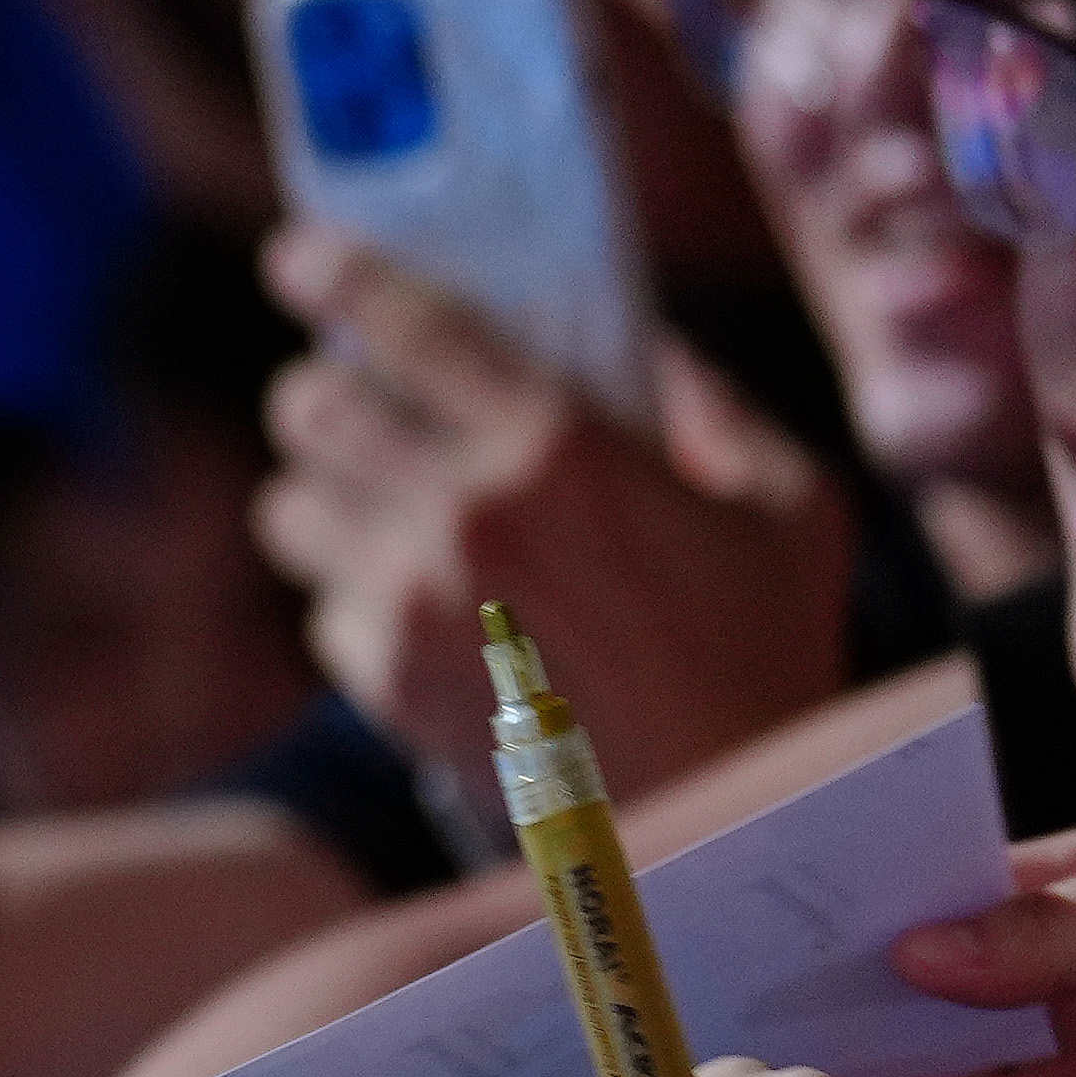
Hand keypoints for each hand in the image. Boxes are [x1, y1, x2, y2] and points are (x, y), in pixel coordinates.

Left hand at [252, 229, 856, 802]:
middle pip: (310, 407)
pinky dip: (353, 602)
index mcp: (558, 444)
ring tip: (379, 509)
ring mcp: (410, 602)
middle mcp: (463, 513)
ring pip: (289, 510)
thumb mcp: (786, 504)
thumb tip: (643, 345)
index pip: (402, 320)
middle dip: (324, 395)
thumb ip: (714, 408)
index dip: (333, 270)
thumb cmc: (766, 655)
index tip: (300, 254)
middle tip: (358, 402)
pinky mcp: (386, 683)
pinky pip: (321, 612)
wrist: (718, 821)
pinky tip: (419, 610)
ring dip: (323, 498)